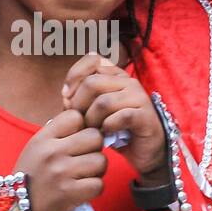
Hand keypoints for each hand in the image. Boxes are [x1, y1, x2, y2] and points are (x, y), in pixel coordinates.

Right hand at [14, 109, 106, 210]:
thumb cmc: (31, 177)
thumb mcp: (37, 148)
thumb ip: (59, 134)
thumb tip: (89, 123)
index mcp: (43, 138)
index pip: (76, 116)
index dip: (81, 127)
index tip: (75, 140)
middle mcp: (52, 152)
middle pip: (95, 137)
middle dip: (94, 148)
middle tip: (84, 159)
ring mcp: (61, 172)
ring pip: (101, 161)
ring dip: (97, 171)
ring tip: (83, 176)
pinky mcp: (69, 193)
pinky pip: (99, 184)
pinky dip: (94, 189)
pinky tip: (82, 190)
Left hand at [61, 53, 168, 183]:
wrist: (145, 150)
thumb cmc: (116, 129)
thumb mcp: (94, 111)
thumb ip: (79, 100)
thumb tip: (65, 97)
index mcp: (115, 75)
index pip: (92, 60)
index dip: (74, 75)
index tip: (66, 97)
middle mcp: (128, 81)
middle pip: (92, 83)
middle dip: (78, 104)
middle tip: (79, 121)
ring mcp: (138, 97)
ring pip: (103, 102)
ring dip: (92, 120)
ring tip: (92, 130)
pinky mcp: (144, 115)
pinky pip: (120, 117)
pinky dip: (108, 127)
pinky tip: (106, 134)